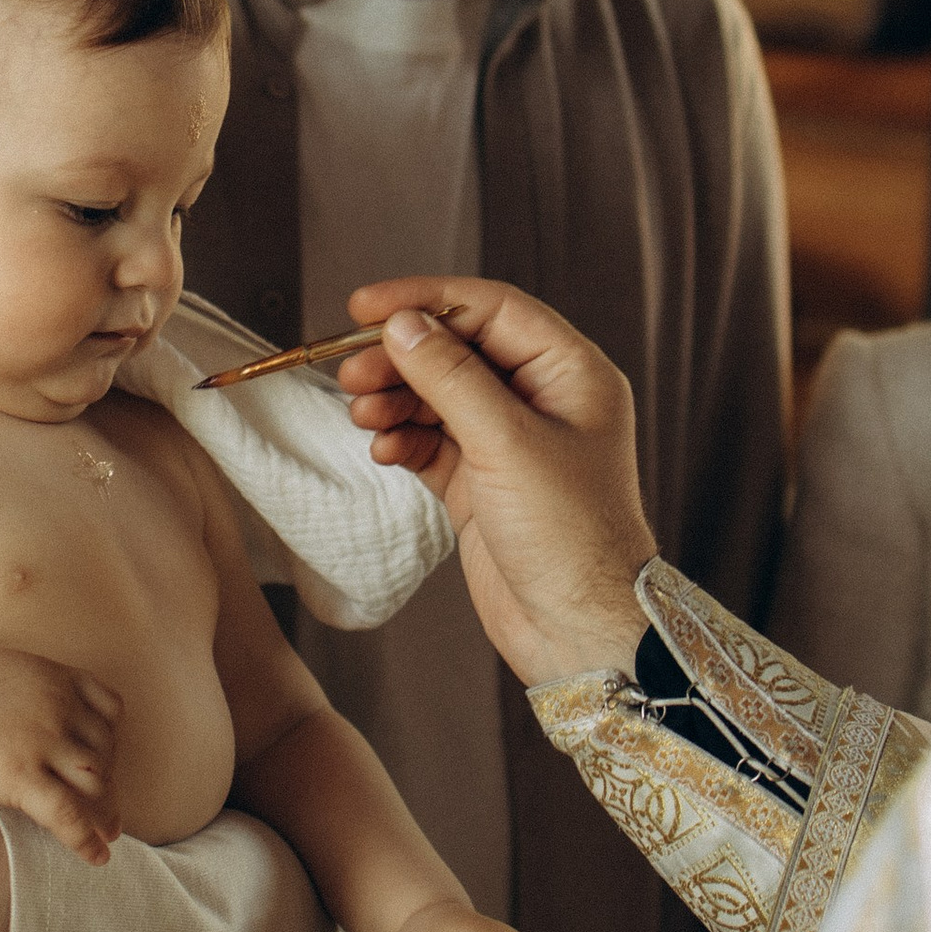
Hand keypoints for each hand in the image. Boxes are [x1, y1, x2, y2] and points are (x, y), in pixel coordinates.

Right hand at [0, 646, 123, 865]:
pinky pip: (68, 815)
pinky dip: (87, 840)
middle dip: (110, 782)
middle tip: (109, 809)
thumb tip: (43, 714)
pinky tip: (96, 858)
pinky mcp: (20, 777)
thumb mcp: (6, 671)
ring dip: (106, 813)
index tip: (103, 761)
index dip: (111, 740)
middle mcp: (59, 708)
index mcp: (56, 679)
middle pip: (105, 752)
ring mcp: (42, 742)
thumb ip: (35, 690)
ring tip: (108, 835)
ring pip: (95, 785)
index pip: (110, 711)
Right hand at [334, 276, 657, 686]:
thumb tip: (403, 324)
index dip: (426, 299)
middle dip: (402, 356)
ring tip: (361, 413)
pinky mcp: (484, 483)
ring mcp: (511, 443)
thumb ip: (451, 377)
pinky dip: (403, 440)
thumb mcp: (507, 445)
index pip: (491, 310)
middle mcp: (543, 400)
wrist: (580, 632)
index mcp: (571, 374)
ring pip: (440, 396)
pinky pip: (433, 442)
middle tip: (350, 371)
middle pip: (459, 350)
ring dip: (396, 399)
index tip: (365, 305)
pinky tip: (384, 449)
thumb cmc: (571, 538)